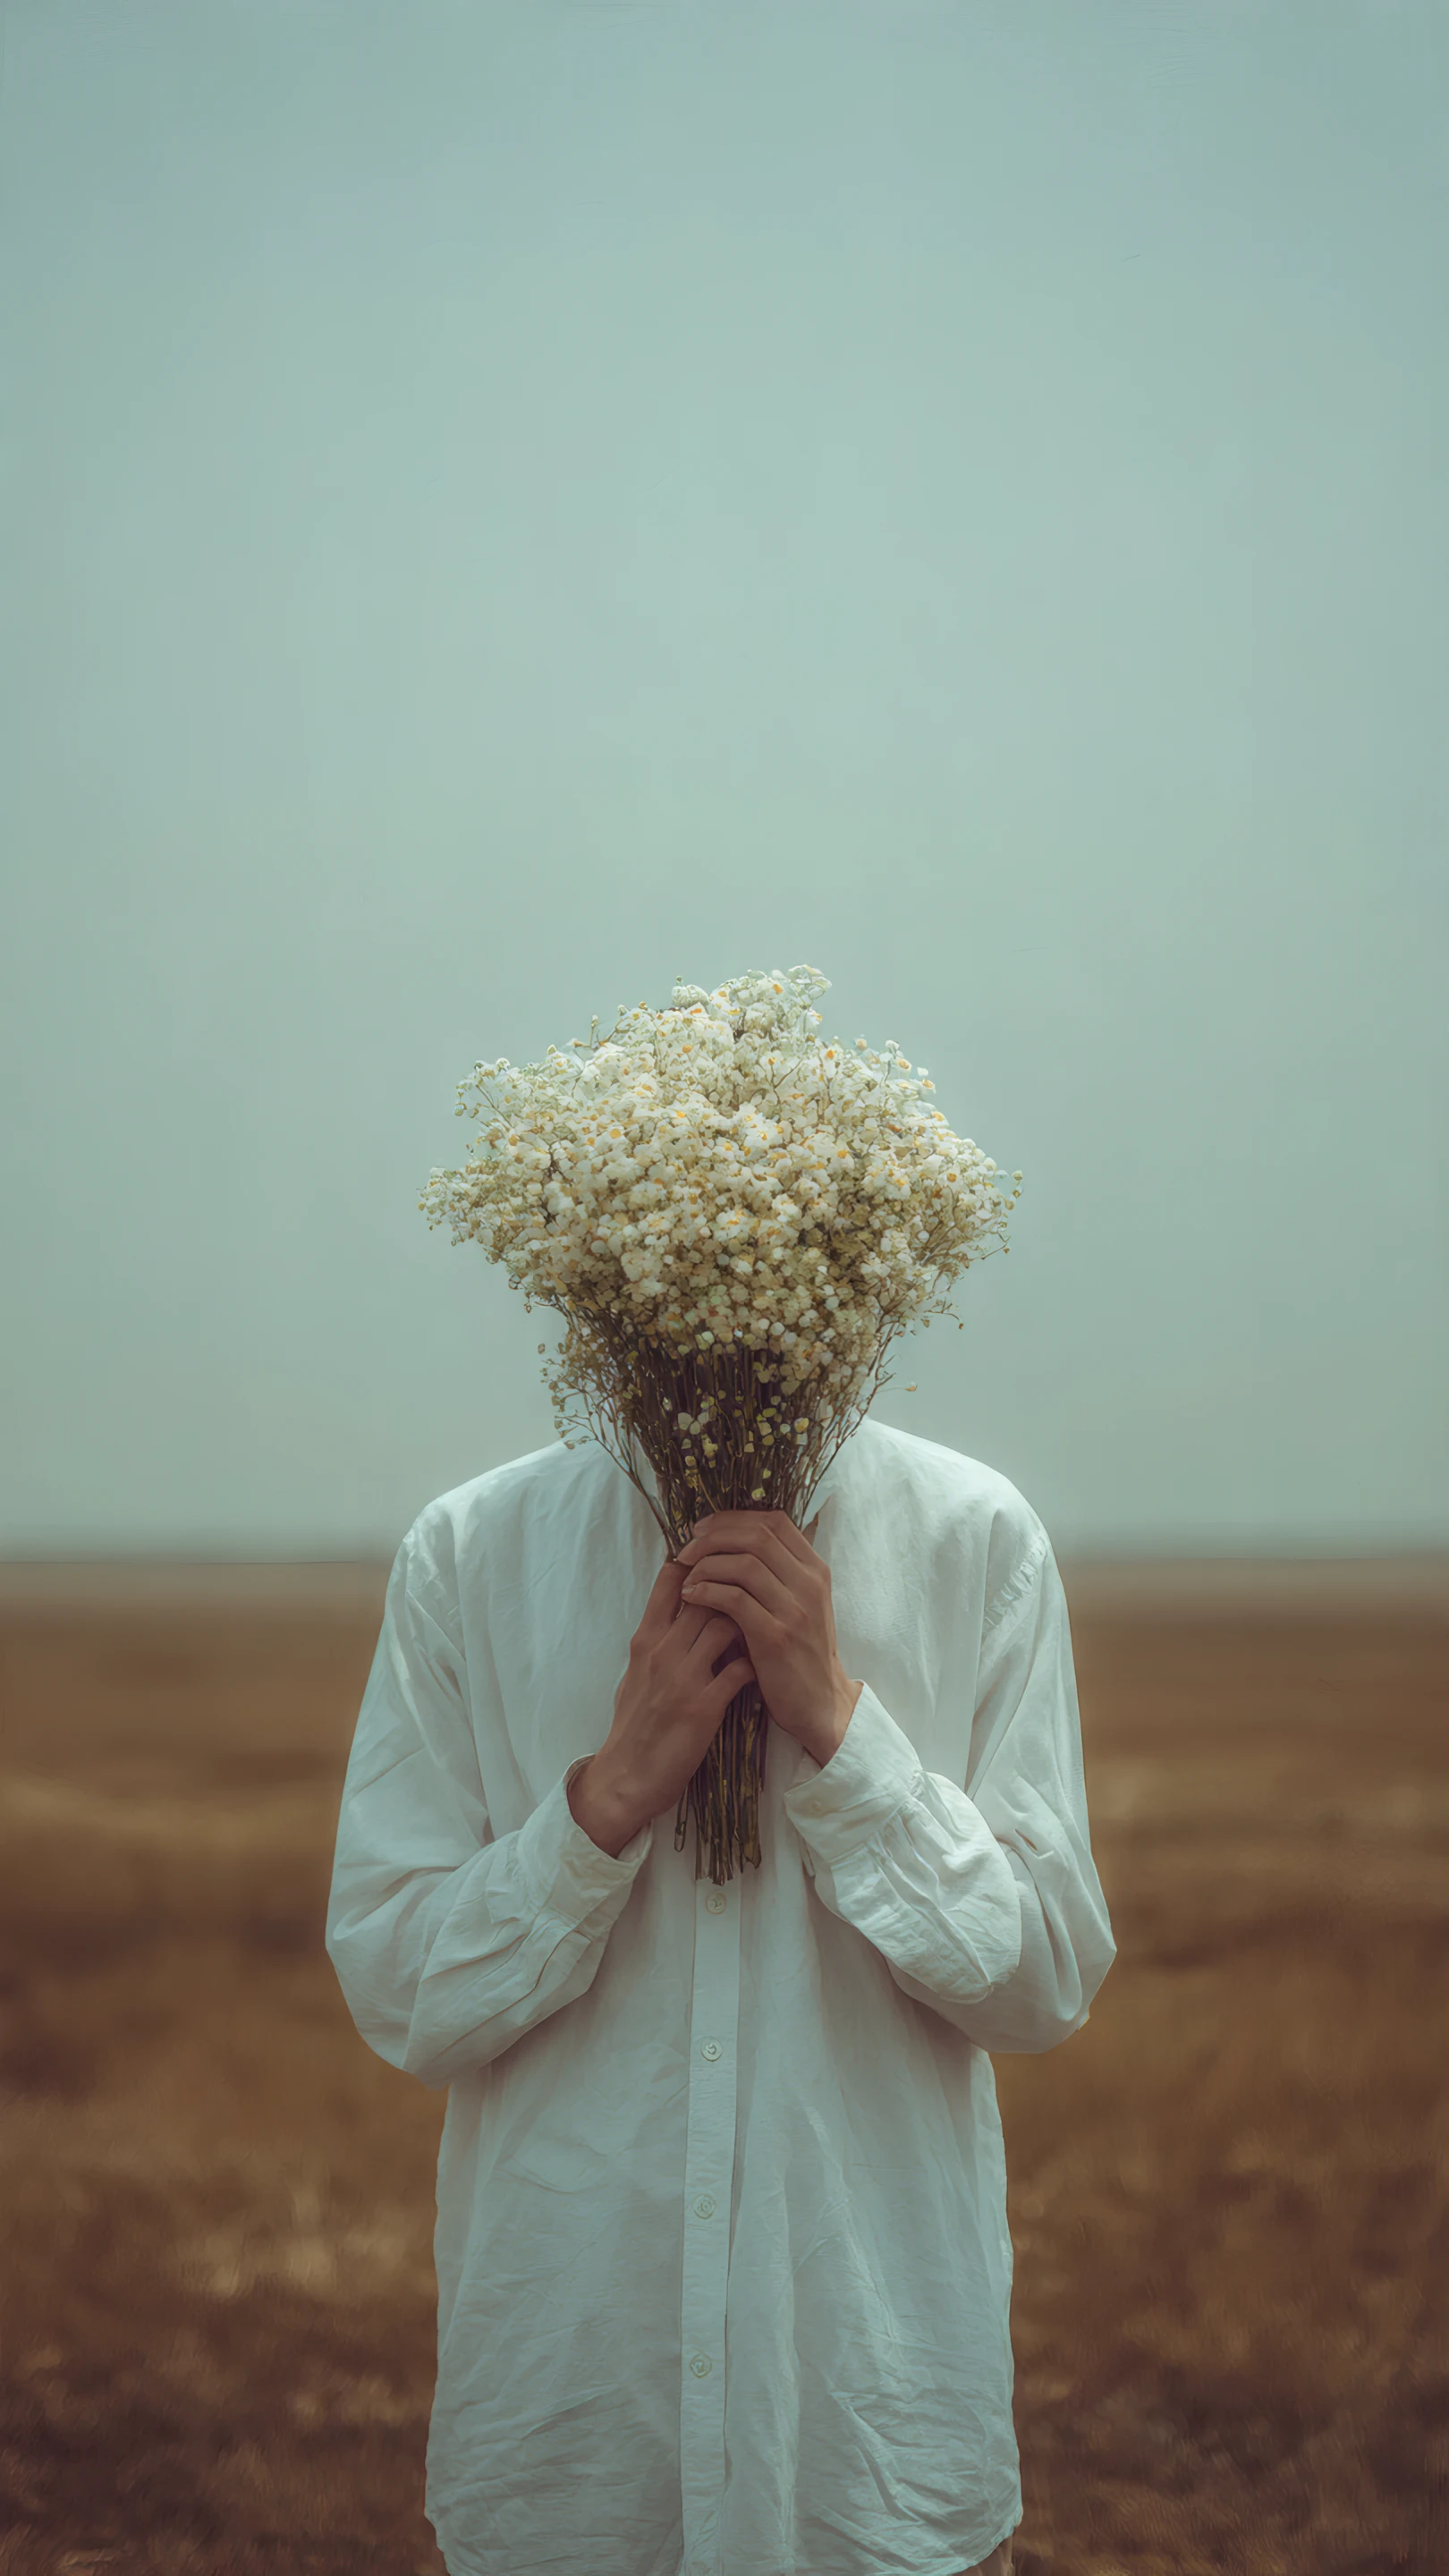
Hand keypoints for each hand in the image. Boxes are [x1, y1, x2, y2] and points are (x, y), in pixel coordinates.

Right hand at [567, 1555, 753, 1855]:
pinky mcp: (702, 1707)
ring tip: (763, 1626)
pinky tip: (761, 1666)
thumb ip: (655, 1641)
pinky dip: (754, 1663)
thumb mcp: (634, 1673)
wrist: (626, 1778)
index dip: (698, 1564)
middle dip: (733, 1587)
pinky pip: (739, 1671)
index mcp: (644, 1640)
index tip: (721, 1560)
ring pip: (726, 1625)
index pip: (669, 1582)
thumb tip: (675, 1612)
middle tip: (756, 1589)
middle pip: (706, 1596)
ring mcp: (682, 1678)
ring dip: (749, 1622)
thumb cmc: (631, 1726)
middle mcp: (662, 1651)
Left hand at [674, 1509, 861, 1769]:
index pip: (774, 1521)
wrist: (819, 1701)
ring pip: (743, 1564)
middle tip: (686, 1551)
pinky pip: (734, 1599)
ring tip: (686, 1577)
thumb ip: (778, 1572)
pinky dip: (706, 1591)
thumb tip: (731, 1538)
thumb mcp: (801, 1603)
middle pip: (756, 1536)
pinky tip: (691, 1596)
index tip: (702, 1529)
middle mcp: (810, 1583)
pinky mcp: (776, 1636)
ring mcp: (795, 1609)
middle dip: (713, 1538)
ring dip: (705, 1565)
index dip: (732, 1519)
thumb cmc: (800, 1650)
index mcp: (816, 1569)